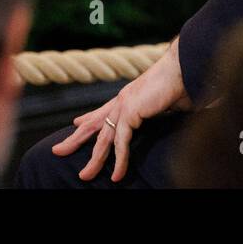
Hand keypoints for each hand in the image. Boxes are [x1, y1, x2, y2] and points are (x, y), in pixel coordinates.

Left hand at [52, 36, 191, 181]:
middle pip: (94, 124)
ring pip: (103, 138)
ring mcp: (124, 106)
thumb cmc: (182, 82)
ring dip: (94, 160)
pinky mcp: (130, 113)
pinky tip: (116, 174)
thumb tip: (180, 115)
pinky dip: (119, 160)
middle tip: (57, 150)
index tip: (77, 123)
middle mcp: (122, 100)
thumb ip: (165, 110)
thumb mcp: (169, 101)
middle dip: (75, 139)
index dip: (89, 119)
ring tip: (86, 176)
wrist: (185, 67)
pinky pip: (121, 142)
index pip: (103, 110)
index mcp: (129, 96)